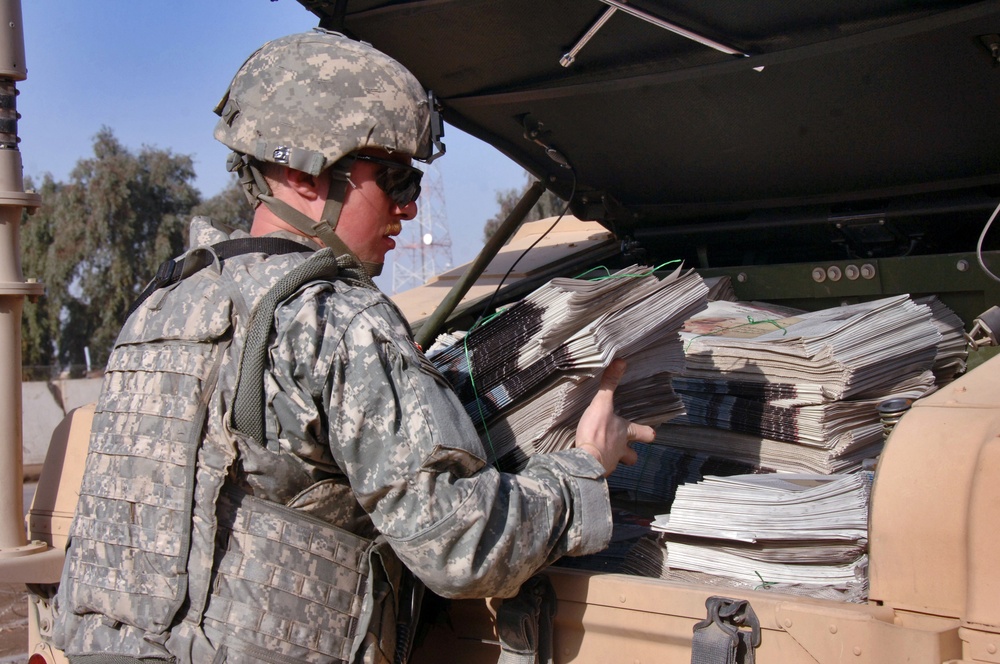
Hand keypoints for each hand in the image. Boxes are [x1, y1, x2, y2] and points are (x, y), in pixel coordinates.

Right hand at [575, 359, 655, 475]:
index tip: (649, 431)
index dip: (648, 432)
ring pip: (616, 463)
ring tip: (602, 452)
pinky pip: (600, 469)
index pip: (647, 434)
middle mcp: (621, 450)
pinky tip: (588, 458)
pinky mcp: (597, 471)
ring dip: (612, 458)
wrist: (584, 461)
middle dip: (630, 452)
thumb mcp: (602, 405)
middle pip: (633, 456)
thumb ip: (609, 384)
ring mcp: (610, 463)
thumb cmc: (596, 433)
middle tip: (625, 447)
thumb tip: (620, 362)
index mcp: (626, 433)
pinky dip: (596, 464)